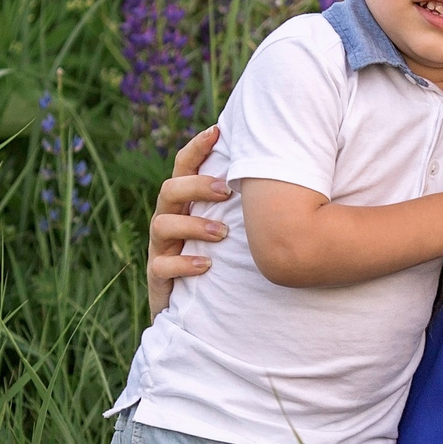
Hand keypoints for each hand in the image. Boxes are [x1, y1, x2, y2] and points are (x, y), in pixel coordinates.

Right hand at [146, 125, 227, 317]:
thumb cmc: (221, 259)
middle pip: (169, 191)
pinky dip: (184, 264)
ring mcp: (161, 249)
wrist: (198, 312)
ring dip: (193, 225)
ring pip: (162, 225)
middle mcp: (168, 220)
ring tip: (222, 233)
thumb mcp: (232, 228)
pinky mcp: (158, 278)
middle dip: (196, 187)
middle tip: (225, 190)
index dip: (196, 149)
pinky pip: (162, 267)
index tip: (216, 131)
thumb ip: (244, 203)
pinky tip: (206, 266)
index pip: (183, 168)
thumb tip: (284, 172)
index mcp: (184, 204)